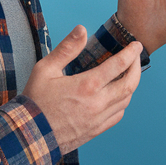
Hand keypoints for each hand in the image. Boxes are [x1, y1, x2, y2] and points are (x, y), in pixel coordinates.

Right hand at [23, 25, 142, 154]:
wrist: (29, 135)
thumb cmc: (35, 101)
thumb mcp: (45, 69)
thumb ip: (67, 48)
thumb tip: (82, 29)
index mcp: (87, 85)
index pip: (119, 65)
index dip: (131, 53)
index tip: (136, 45)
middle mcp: (98, 103)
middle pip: (130, 83)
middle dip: (137, 67)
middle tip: (136, 57)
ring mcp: (99, 119)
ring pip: (126, 100)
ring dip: (131, 85)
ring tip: (128, 73)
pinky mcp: (96, 130)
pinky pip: (118, 115)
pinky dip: (123, 102)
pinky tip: (118, 96)